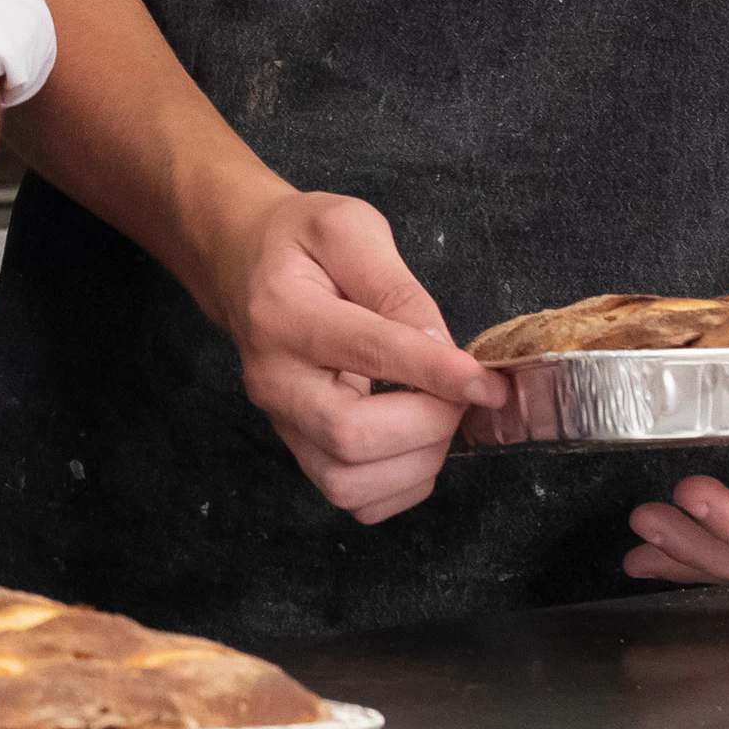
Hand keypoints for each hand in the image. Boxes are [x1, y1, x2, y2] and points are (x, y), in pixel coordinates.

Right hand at [200, 187, 501, 523]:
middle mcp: (272, 377)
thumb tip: (444, 351)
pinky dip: (400, 484)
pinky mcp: (297, 447)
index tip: (486, 382)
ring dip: (418, 460)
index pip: (367, 351)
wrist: (241, 264)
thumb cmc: (299, 243)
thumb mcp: (350, 230)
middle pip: (350, 435)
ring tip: (441, 413)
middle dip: (428, 423)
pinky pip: (354, 498)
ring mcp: (280, 420)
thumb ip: (398, 287)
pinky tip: (417, 442)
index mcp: (282, 311)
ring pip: (349, 482)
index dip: (435, 372)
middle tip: (464, 392)